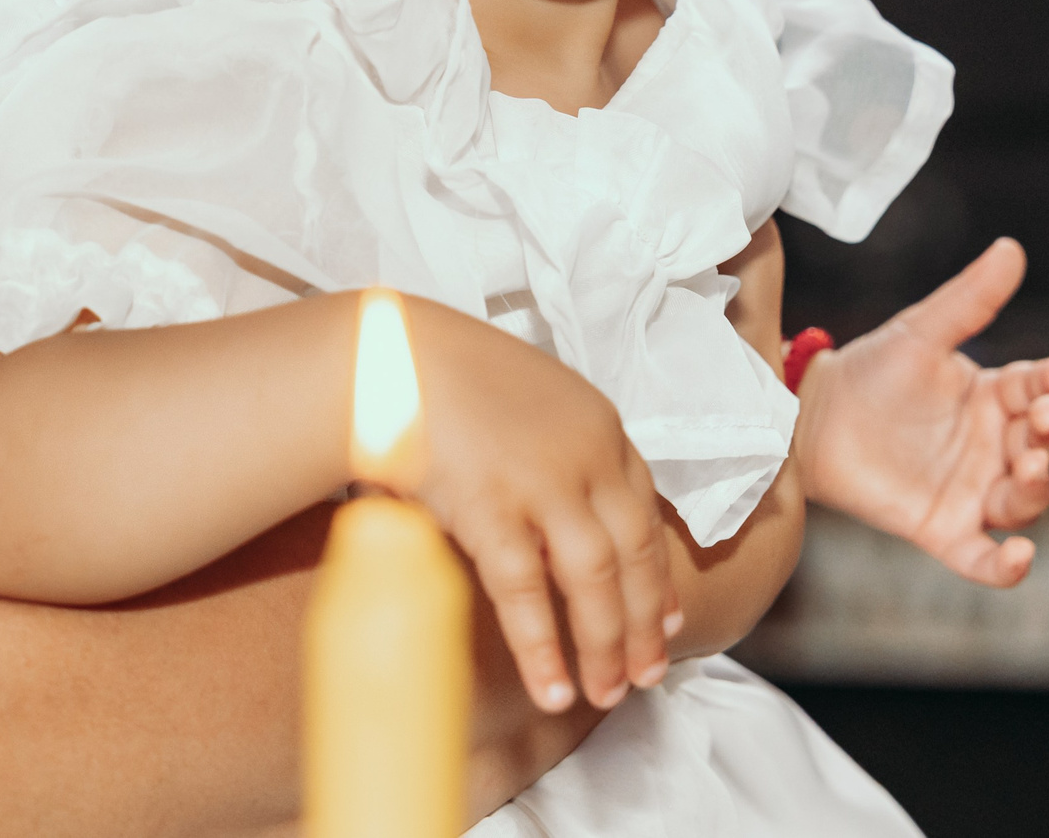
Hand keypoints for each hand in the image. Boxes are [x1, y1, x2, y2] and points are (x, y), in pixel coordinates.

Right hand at [405, 299, 679, 715]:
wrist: (384, 354)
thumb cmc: (440, 376)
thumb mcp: (523, 401)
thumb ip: (553, 453)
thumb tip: (558, 522)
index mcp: (598, 424)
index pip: (645, 511)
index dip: (655, 573)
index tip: (664, 621)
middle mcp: (585, 453)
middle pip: (632, 552)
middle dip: (642, 624)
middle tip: (646, 676)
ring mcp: (542, 481)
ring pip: (594, 578)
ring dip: (605, 644)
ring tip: (605, 694)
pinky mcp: (492, 507)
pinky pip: (527, 592)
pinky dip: (544, 647)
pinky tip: (553, 688)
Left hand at [791, 238, 1048, 585]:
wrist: (809, 419)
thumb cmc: (869, 371)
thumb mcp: (920, 332)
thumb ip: (968, 300)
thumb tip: (1011, 249)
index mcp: (992, 396)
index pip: (1037, 388)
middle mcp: (991, 446)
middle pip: (1042, 446)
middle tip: (1042, 419)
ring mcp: (971, 490)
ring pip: (1025, 500)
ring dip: (1036, 488)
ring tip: (1029, 467)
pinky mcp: (943, 530)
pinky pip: (984, 559)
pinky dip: (1006, 566)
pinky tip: (1018, 556)